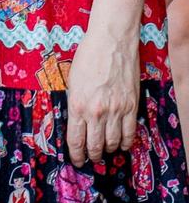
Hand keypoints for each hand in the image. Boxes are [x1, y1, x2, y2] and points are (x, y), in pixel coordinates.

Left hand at [65, 27, 139, 166]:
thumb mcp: (72, 80)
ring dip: (107, 149)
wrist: (111, 42)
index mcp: (77, 105)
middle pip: (94, 145)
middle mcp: (96, 112)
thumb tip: (75, 119)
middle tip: (90, 158)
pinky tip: (121, 144)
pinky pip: (129, 133)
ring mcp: (115, 111)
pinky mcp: (131, 106)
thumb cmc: (88, 56)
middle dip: (91, 155)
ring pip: (111, 142)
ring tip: (104, 151)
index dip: (76, 154)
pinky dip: (125, 142)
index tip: (76, 160)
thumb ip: (74, 102)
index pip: (75, 140)